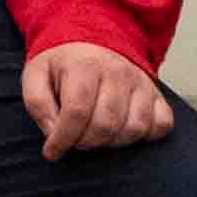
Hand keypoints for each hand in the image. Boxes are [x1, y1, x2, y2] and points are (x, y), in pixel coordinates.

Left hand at [19, 43, 174, 158]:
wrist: (93, 44)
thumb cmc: (62, 66)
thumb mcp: (35, 76)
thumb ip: (38, 104)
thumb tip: (53, 133)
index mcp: (84, 66)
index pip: (77, 112)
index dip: (63, 138)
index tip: (52, 151)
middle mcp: (118, 73)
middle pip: (106, 124)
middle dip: (86, 142)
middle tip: (74, 140)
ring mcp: (142, 84)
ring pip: (134, 128)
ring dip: (112, 142)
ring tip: (94, 135)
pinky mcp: (157, 95)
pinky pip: (161, 125)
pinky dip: (144, 136)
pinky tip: (122, 132)